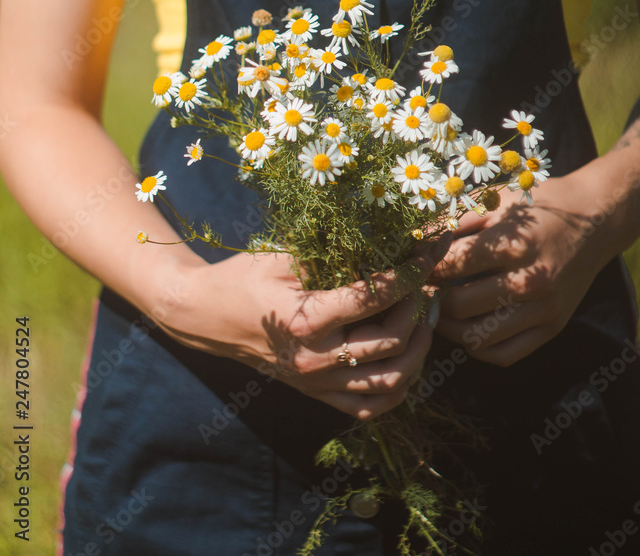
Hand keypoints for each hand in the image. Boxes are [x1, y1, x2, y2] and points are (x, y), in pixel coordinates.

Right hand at [146, 248, 442, 419]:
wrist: (204, 316)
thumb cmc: (243, 278)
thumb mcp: (282, 256)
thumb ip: (331, 253)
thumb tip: (384, 238)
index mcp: (306, 321)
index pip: (375, 298)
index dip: (410, 274)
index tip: (428, 252)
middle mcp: (315, 359)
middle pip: (391, 342)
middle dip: (420, 307)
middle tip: (430, 280)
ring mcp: (316, 383)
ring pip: (390, 382)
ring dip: (419, 348)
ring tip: (427, 316)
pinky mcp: (316, 394)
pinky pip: (370, 406)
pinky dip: (397, 387)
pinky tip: (407, 357)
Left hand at [429, 173, 616, 365]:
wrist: (595, 221)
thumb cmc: (539, 206)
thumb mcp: (496, 202)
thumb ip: (454, 222)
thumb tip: (414, 242)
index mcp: (513, 246)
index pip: (450, 266)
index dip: (424, 265)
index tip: (415, 263)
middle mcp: (530, 282)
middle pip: (458, 305)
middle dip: (432, 297)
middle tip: (422, 288)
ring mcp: (542, 310)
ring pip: (477, 337)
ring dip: (450, 326)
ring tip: (440, 308)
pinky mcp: (551, 328)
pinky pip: (503, 354)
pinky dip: (477, 346)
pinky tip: (466, 327)